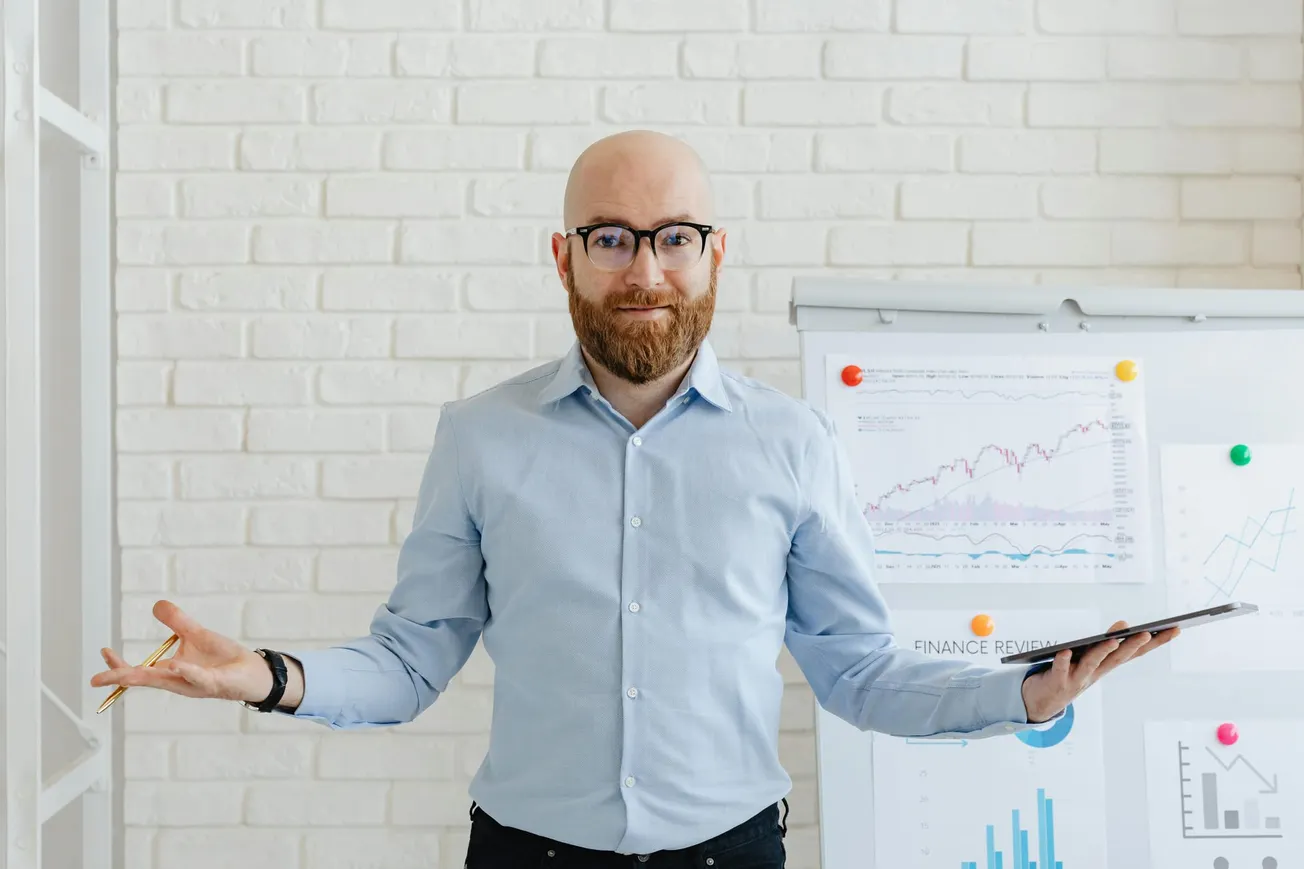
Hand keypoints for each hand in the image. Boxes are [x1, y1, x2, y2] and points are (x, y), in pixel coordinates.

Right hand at [90, 600, 272, 703]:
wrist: (253, 671)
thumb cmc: (224, 659)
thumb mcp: (197, 635)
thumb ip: (177, 622)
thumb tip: (157, 605)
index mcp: (171, 671)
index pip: (139, 670)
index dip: (119, 665)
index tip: (104, 652)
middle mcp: (179, 681)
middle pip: (144, 680)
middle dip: (120, 678)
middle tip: (96, 680)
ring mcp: (195, 684)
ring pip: (167, 681)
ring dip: (147, 677)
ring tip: (127, 674)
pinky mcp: (215, 683)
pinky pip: (198, 678)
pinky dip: (187, 672)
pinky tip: (176, 665)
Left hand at [1020, 620, 1179, 723]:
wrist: (1042, 702)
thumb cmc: (1069, 674)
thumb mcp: (1090, 659)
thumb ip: (1106, 643)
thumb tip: (1123, 624)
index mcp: (1106, 665)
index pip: (1135, 652)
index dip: (1156, 642)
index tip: (1175, 628)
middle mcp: (1096, 673)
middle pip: (1117, 658)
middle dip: (1133, 645)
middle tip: (1148, 632)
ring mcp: (1077, 678)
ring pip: (1092, 663)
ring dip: (1102, 652)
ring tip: (1113, 639)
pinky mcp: (1057, 681)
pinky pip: (1059, 669)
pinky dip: (1062, 661)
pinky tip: (1065, 650)